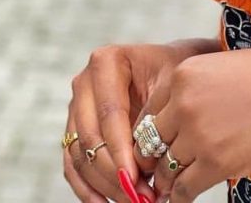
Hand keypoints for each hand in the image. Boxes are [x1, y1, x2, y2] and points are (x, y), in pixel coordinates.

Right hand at [64, 39, 217, 202]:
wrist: (174, 65)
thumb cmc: (177, 69)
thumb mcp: (173, 81)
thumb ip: (156, 116)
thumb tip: (143, 162)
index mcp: (106, 61)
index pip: (110, 114)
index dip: (120, 149)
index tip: (134, 178)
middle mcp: (84, 83)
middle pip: (90, 138)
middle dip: (114, 173)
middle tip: (139, 197)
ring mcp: (76, 107)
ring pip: (80, 156)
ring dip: (105, 185)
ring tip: (134, 201)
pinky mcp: (75, 131)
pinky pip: (73, 165)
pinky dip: (88, 189)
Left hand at [140, 44, 250, 202]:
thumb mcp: (229, 70)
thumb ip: (199, 92)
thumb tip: (178, 126)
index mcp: (186, 72)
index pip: (149, 111)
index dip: (157, 132)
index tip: (163, 145)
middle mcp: (185, 102)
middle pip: (151, 141)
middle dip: (158, 158)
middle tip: (164, 171)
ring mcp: (199, 134)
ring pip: (166, 168)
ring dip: (171, 179)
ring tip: (177, 186)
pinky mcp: (217, 162)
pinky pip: (184, 189)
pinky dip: (183, 196)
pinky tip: (191, 195)